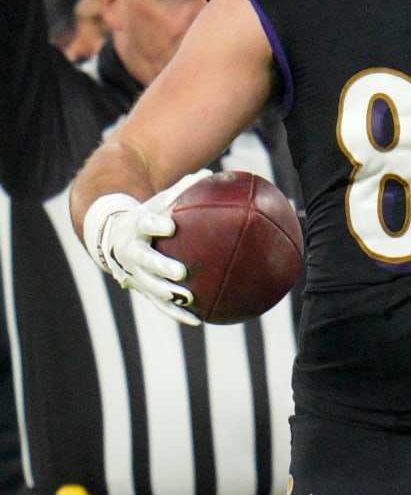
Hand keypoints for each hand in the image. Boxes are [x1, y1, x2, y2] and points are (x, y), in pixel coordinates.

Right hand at [82, 171, 213, 325]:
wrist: (114, 236)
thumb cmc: (148, 214)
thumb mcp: (160, 200)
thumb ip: (184, 188)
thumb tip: (213, 174)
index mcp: (135, 226)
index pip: (143, 223)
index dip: (154, 224)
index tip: (169, 225)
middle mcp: (131, 252)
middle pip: (144, 261)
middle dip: (160, 267)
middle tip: (180, 271)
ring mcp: (134, 273)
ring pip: (149, 286)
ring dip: (167, 294)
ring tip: (188, 298)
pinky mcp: (141, 288)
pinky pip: (159, 303)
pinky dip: (176, 312)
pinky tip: (197, 320)